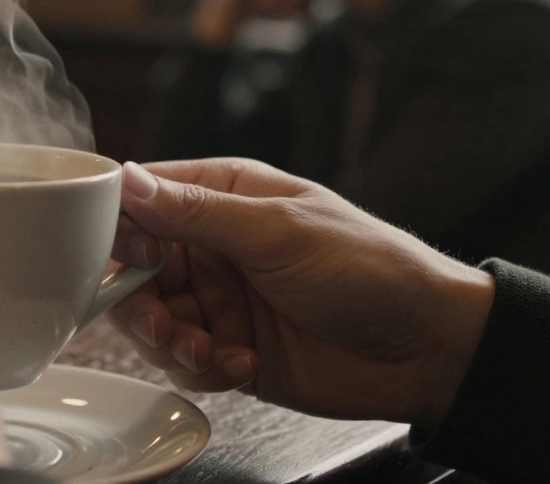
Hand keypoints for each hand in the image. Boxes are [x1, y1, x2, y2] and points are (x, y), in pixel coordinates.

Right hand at [108, 159, 494, 428]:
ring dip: (167, 340)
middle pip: (132, 267)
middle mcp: (212, 245)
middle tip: (163, 322)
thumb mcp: (278, 232)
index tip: (134, 258)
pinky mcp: (227, 349)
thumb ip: (195, 212)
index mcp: (223, 195)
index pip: (141, 198)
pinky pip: (181, 361)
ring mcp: (218, 299)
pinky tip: (241, 366)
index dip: (122, 228)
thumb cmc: (370, 268)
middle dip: (138, 300)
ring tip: (205, 351)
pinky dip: (199, 369)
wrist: (427, 350)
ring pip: (148, 318)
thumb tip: (127, 179)